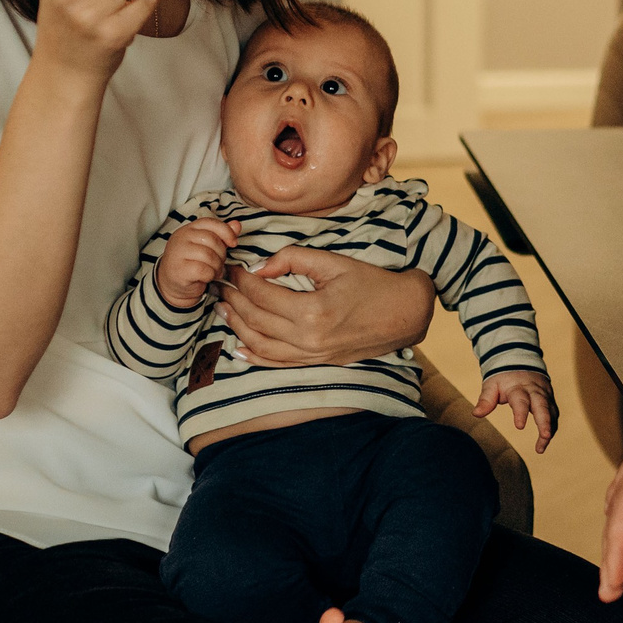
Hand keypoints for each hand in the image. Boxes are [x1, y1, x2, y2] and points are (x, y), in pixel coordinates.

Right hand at [154, 219, 238, 309]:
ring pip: (209, 256)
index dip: (226, 232)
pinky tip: (206, 277)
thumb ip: (221, 235)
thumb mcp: (207, 246)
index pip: (211, 223)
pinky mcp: (179, 270)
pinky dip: (210, 275)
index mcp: (188, 229)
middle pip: (212, 240)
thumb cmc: (192, 263)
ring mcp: (178, 253)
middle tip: (218, 263)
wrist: (172, 284)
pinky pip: (204, 270)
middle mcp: (181, 237)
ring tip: (213, 271)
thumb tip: (237, 225)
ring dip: (217, 267)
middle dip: (221, 254)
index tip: (233, 243)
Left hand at [222, 247, 436, 366]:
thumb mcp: (333, 262)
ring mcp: (312, 355)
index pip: (262, 294)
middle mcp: (308, 339)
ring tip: (222, 308)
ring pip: (260, 345)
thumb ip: (293, 259)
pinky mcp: (316, 362)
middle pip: (255, 320)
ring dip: (236, 326)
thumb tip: (260, 266)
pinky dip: (254, 356)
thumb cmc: (371, 283)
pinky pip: (277, 363)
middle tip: (219, 284)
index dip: (241, 279)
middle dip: (232, 300)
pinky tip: (239, 346)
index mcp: (312, 311)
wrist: (403, 314)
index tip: (231, 266)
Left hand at [476, 369, 556, 451]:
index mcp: (518, 388)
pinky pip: (553, 414)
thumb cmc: (503, 378)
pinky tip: (545, 441)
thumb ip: (486, 399)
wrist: (520, 361)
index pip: (521, 400)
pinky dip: (552, 427)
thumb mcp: (492, 385)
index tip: (519, 426)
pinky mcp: (550, 399)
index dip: (521, 413)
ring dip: (549, 429)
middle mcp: (534, 391)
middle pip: (542, 406)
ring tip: (540, 448)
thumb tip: (476, 414)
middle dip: (545, 422)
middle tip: (545, 436)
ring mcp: (545, 394)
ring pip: (551, 412)